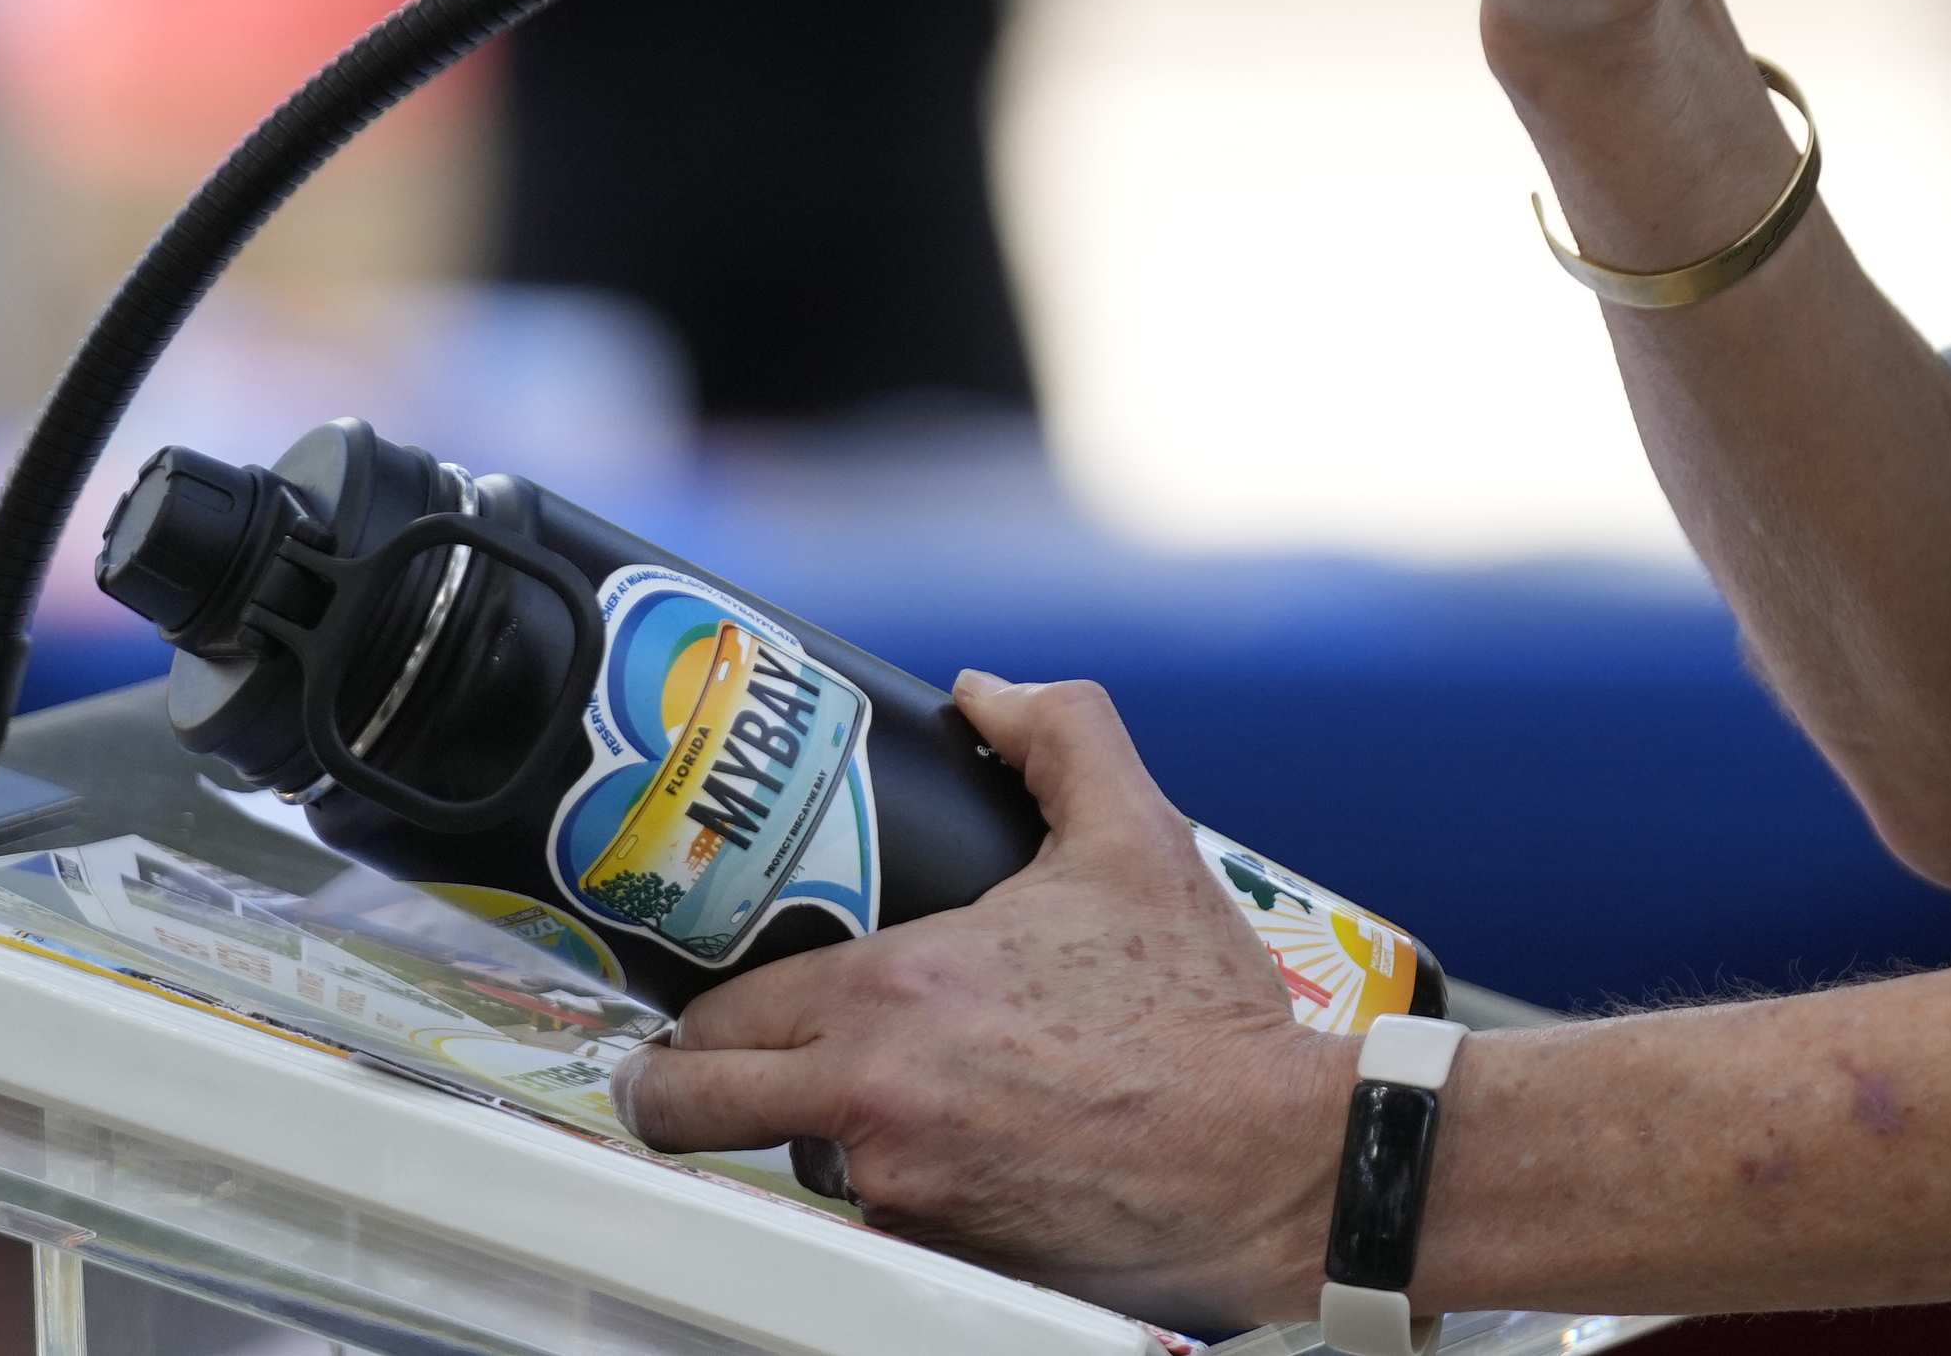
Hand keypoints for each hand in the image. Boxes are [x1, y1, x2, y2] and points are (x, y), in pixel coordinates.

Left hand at [628, 676, 1340, 1329]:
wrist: (1268, 1161)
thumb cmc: (1204, 1017)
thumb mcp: (1138, 839)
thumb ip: (1060, 734)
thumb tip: (988, 695)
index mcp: (893, 994)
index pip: (714, 1016)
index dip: (706, 1009)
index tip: (714, 1005)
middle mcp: (871, 1103)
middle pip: (693, 1112)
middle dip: (681, 1089)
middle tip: (704, 1070)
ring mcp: (898, 1191)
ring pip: (794, 1164)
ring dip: (819, 1133)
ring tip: (892, 1094)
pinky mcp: (938, 1255)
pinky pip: (879, 1216)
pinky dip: (904, 1182)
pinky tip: (971, 1145)